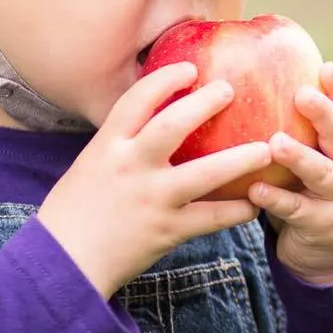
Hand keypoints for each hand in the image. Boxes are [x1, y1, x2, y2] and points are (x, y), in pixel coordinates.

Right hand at [38, 62, 271, 298]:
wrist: (64, 264)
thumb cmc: (72, 212)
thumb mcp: (90, 165)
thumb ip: (120, 145)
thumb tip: (150, 120)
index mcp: (107, 146)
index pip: (137, 99)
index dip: (166, 78)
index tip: (189, 69)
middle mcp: (130, 167)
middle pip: (173, 125)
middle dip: (205, 103)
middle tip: (230, 90)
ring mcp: (151, 199)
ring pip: (205, 173)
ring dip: (240, 159)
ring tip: (267, 149)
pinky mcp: (167, 231)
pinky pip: (210, 218)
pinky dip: (235, 211)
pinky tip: (254, 204)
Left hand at [249, 62, 332, 284]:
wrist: (330, 249)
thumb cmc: (308, 188)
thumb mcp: (312, 157)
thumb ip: (295, 129)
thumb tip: (249, 82)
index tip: (326, 66)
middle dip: (323, 115)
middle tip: (302, 94)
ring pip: (322, 174)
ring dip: (300, 158)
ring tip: (276, 143)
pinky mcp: (322, 225)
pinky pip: (297, 211)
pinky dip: (276, 199)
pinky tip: (255, 190)